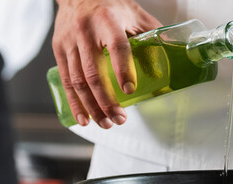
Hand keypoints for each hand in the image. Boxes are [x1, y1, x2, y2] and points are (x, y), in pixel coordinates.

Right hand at [52, 0, 160, 128]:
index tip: (129, 91)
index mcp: (108, 21)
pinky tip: (83, 117)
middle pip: (93, 72)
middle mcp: (86, 31)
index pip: (117, 47)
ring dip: (91, 106)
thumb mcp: (133, 13)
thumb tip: (174, 52)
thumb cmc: (109, 4)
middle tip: (118, 119)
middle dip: (106, 100)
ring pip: (78, 80)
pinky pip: (66, 80)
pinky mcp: (59, 50)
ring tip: (105, 123)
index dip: (123, 69)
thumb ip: (151, 32)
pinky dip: (74, 102)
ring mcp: (69, 42)